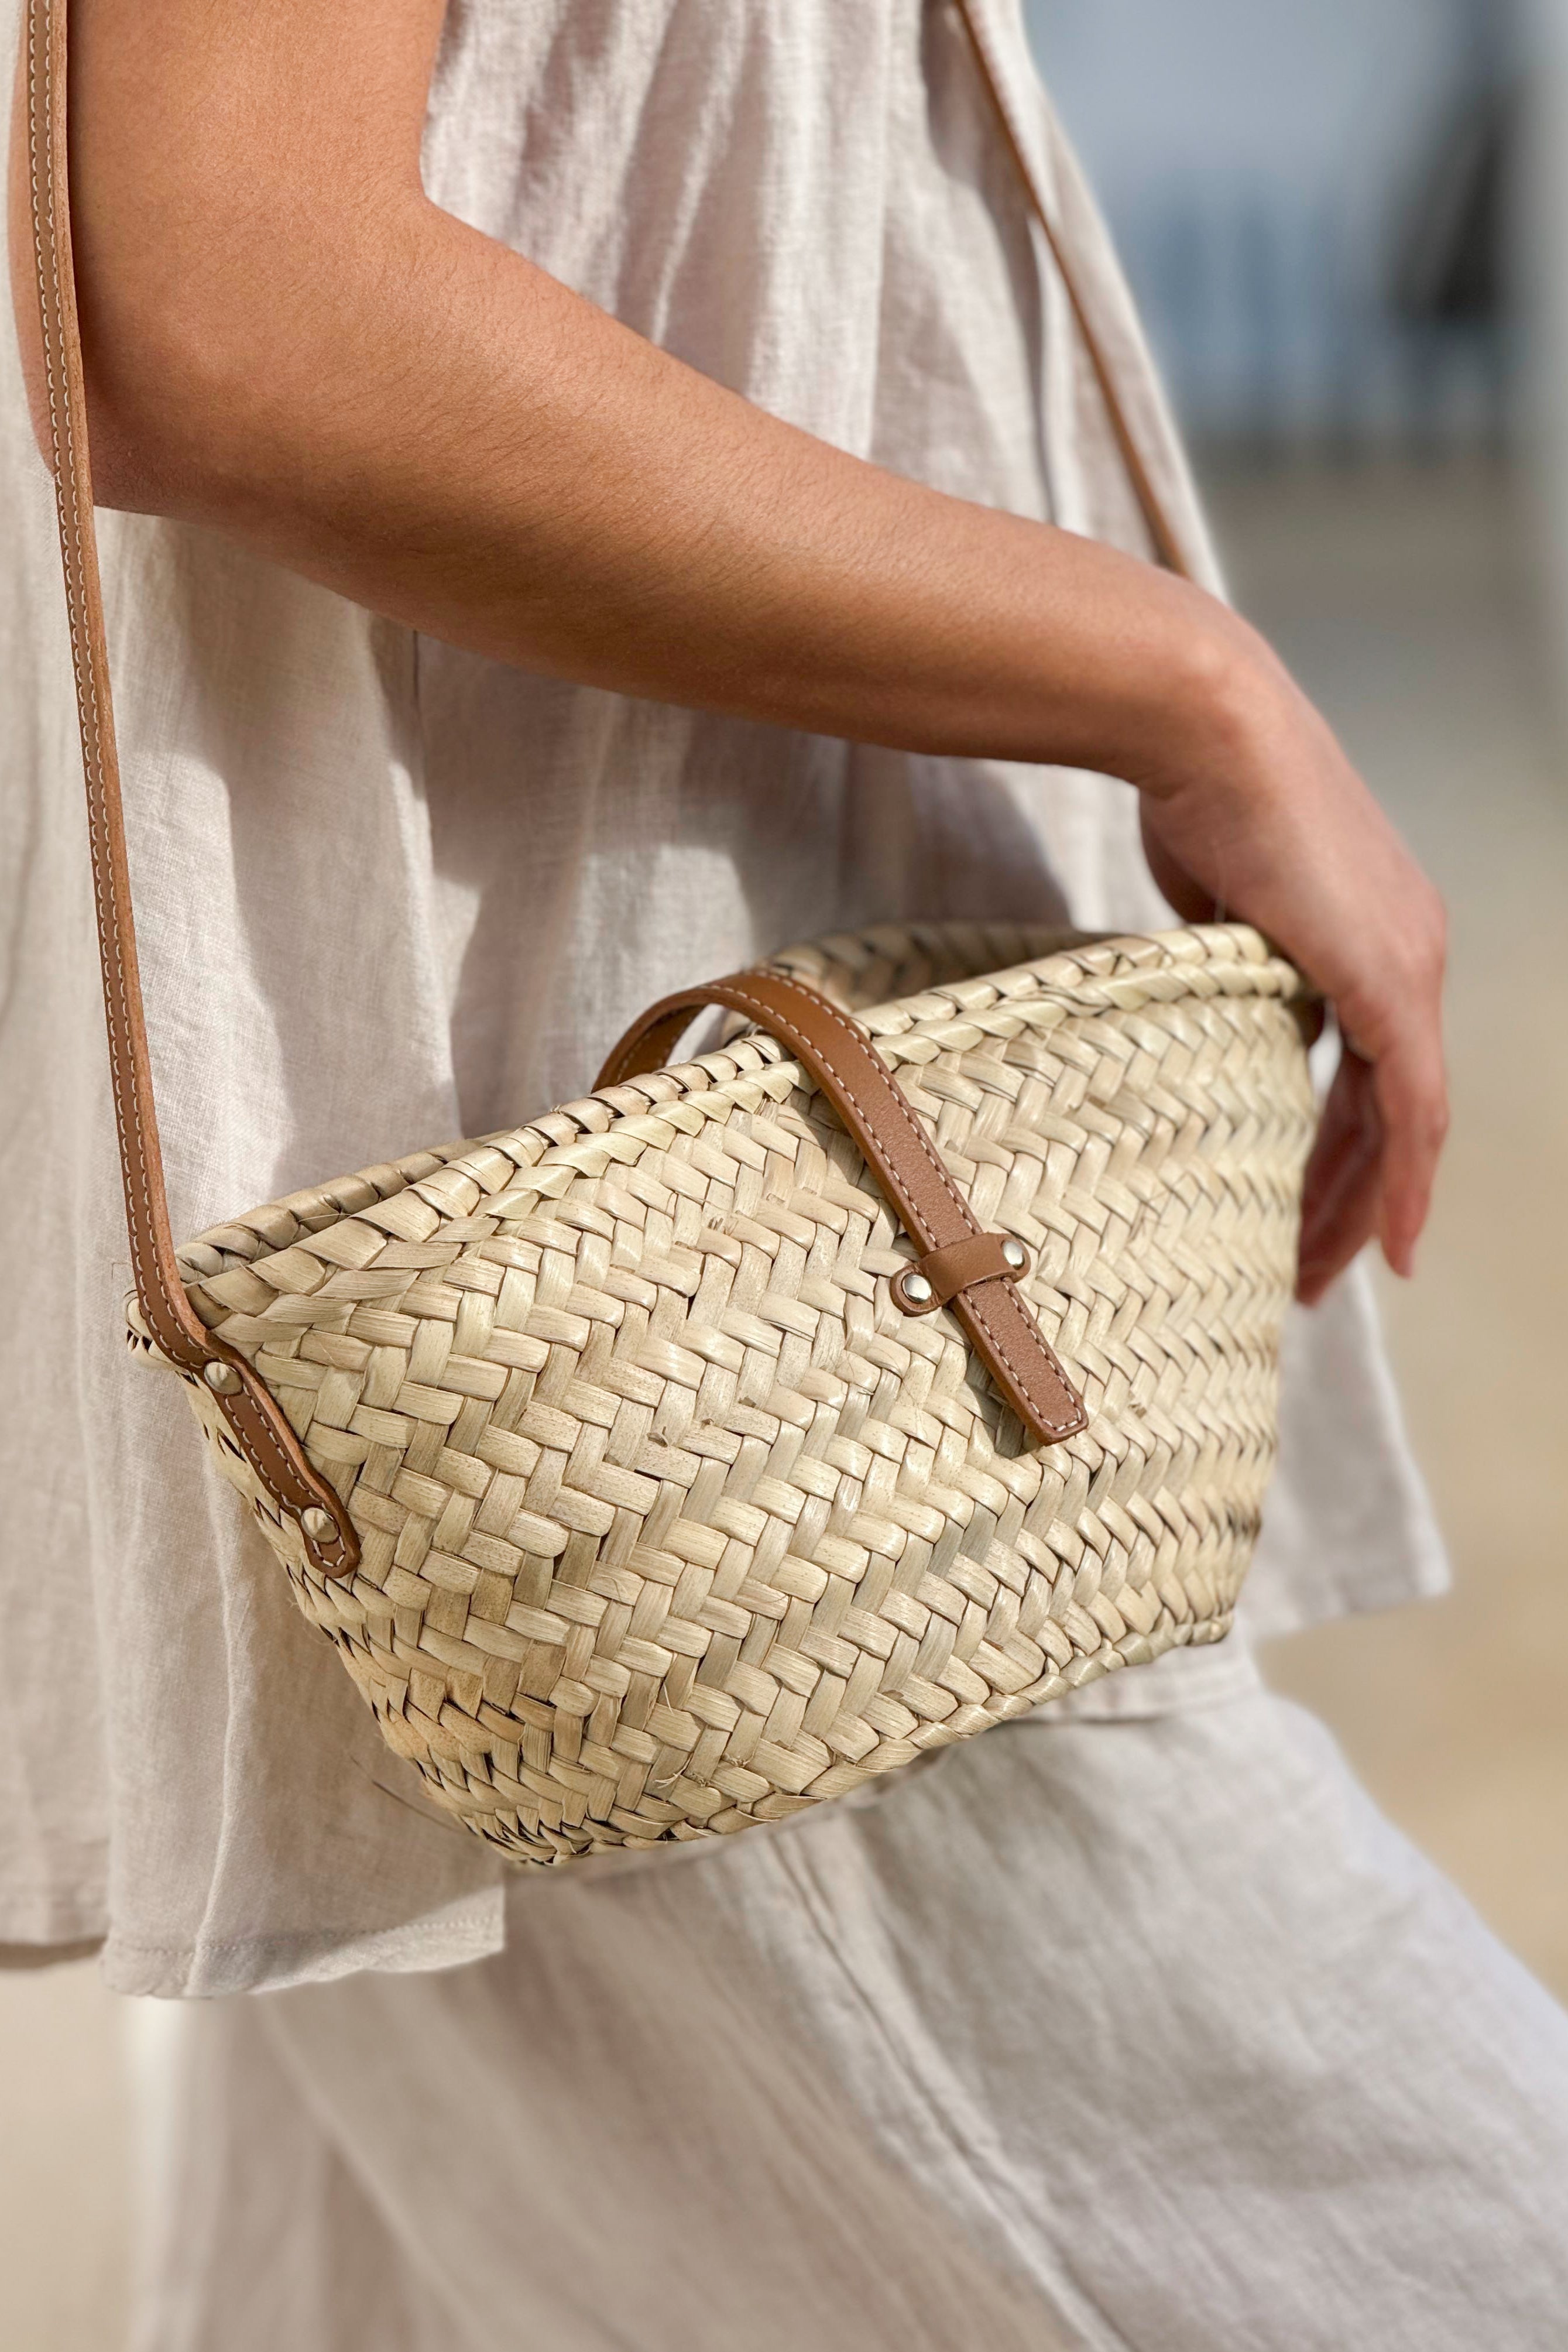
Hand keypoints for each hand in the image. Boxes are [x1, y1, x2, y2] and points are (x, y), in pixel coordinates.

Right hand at [1136, 638, 1446, 1304]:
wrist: (1205, 730)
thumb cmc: (1197, 796)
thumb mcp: (1222, 910)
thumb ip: (1238, 969)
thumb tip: (1213, 1006)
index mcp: (1378, 936)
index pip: (1380, 1073)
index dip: (1361, 1155)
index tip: (1329, 1223)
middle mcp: (1413, 953)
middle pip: (1395, 1111)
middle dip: (1352, 1200)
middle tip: (1314, 1275)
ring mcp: (1408, 966)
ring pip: (1404, 1122)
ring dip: (1363, 1207)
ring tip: (1322, 1280)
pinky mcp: (1389, 979)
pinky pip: (1408, 1107)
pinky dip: (1399, 1182)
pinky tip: (1386, 1245)